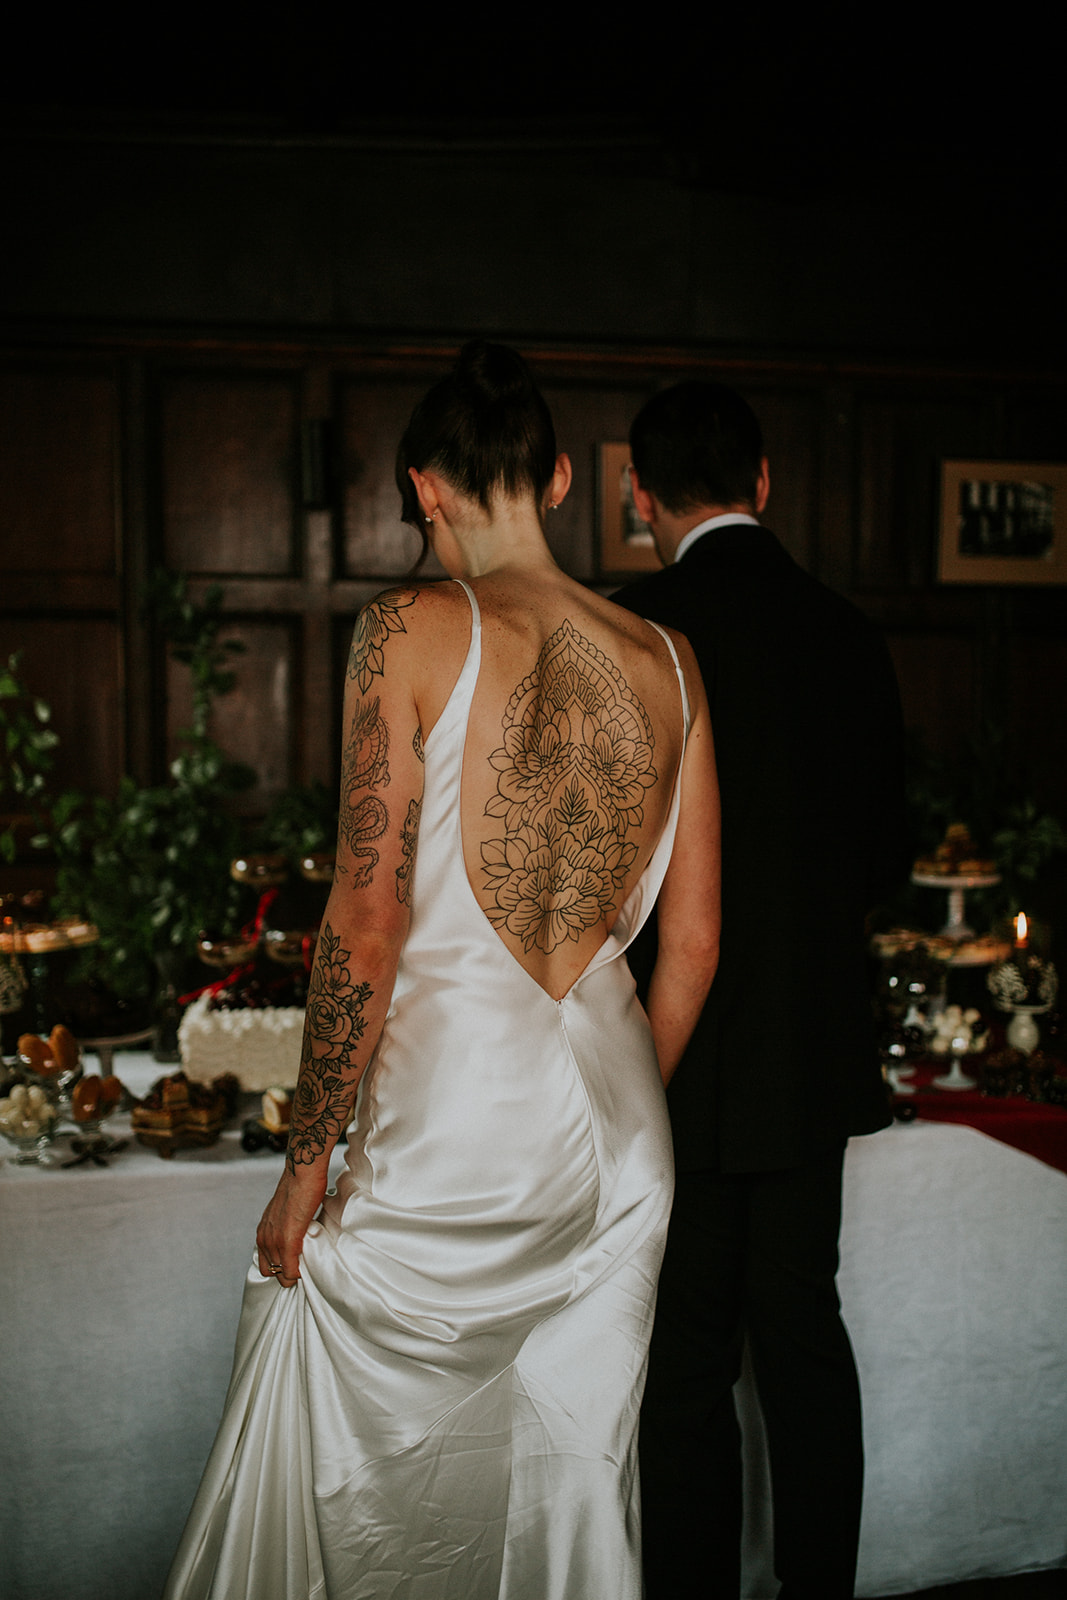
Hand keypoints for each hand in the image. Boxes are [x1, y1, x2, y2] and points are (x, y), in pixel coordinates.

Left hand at [255, 1165, 327, 1288]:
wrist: (302, 1173)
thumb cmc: (299, 1186)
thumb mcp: (284, 1210)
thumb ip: (285, 1224)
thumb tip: (299, 1233)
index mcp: (263, 1232)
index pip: (266, 1263)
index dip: (282, 1265)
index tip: (297, 1262)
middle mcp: (264, 1239)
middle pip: (272, 1272)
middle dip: (288, 1273)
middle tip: (304, 1265)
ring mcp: (274, 1241)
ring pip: (282, 1275)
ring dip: (295, 1273)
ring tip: (308, 1264)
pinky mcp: (288, 1242)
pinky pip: (291, 1271)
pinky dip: (300, 1273)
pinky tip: (310, 1264)